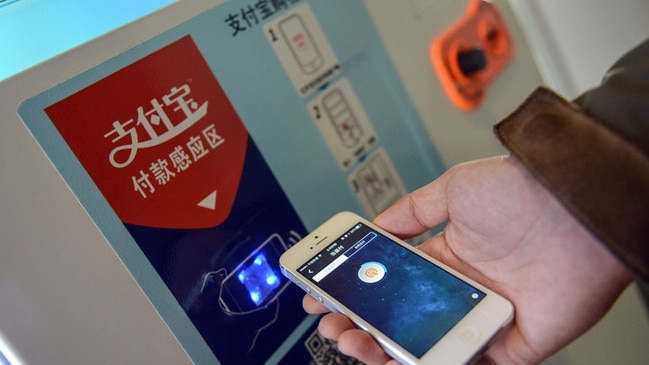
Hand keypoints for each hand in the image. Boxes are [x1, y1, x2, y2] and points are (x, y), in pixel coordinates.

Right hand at [304, 155, 631, 363]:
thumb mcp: (453, 189)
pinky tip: (395, 361)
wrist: (575, 207)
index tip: (324, 296)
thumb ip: (411, 211)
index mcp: (448, 257)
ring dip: (383, 352)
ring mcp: (483, 318)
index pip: (392, 284)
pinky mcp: (510, 344)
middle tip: (332, 326)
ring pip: (425, 348)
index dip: (356, 294)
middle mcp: (462, 290)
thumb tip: (374, 223)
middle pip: (402, 321)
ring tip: (353, 343)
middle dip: (360, 326)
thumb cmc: (520, 192)